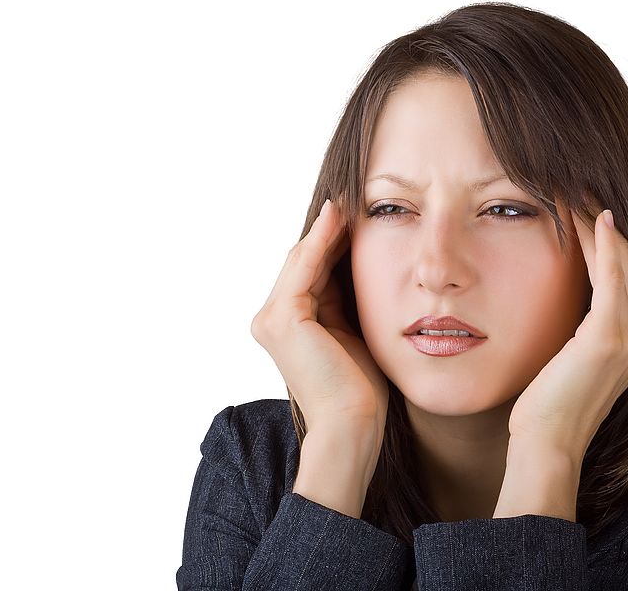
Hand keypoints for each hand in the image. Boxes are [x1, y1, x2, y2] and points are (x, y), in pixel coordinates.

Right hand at [250, 199, 388, 439]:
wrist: (352, 424)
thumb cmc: (358, 389)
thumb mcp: (350, 332)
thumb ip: (343, 301)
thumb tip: (356, 265)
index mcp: (286, 326)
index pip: (308, 273)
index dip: (330, 244)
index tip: (356, 220)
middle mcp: (269, 319)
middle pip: (301, 262)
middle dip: (328, 233)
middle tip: (354, 203)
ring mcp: (271, 318)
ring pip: (301, 260)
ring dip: (325, 230)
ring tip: (349, 203)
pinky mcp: (284, 318)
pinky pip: (305, 268)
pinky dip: (321, 241)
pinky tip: (339, 219)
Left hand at [507, 209, 627, 457]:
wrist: (549, 440)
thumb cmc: (553, 400)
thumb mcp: (577, 352)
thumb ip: (588, 321)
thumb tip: (574, 288)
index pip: (625, 272)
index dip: (606, 236)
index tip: (582, 203)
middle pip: (626, 261)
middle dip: (601, 222)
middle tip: (577, 185)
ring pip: (619, 262)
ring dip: (596, 224)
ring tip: (574, 191)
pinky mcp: (609, 335)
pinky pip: (610, 277)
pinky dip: (604, 245)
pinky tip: (594, 218)